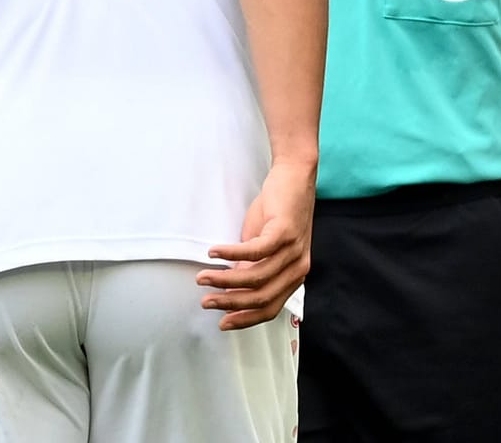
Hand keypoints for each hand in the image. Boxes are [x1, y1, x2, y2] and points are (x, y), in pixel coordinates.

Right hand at [196, 161, 313, 329]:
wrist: (294, 177)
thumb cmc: (277, 212)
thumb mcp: (263, 245)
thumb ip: (251, 267)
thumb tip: (230, 287)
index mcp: (294, 276)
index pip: (270, 308)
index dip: (245, 319)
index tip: (222, 322)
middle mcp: (298, 268)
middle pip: (262, 297)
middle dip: (230, 303)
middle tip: (206, 301)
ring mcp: (293, 250)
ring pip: (255, 277)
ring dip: (225, 280)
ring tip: (203, 278)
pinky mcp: (284, 232)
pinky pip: (254, 251)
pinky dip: (230, 254)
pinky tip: (213, 253)